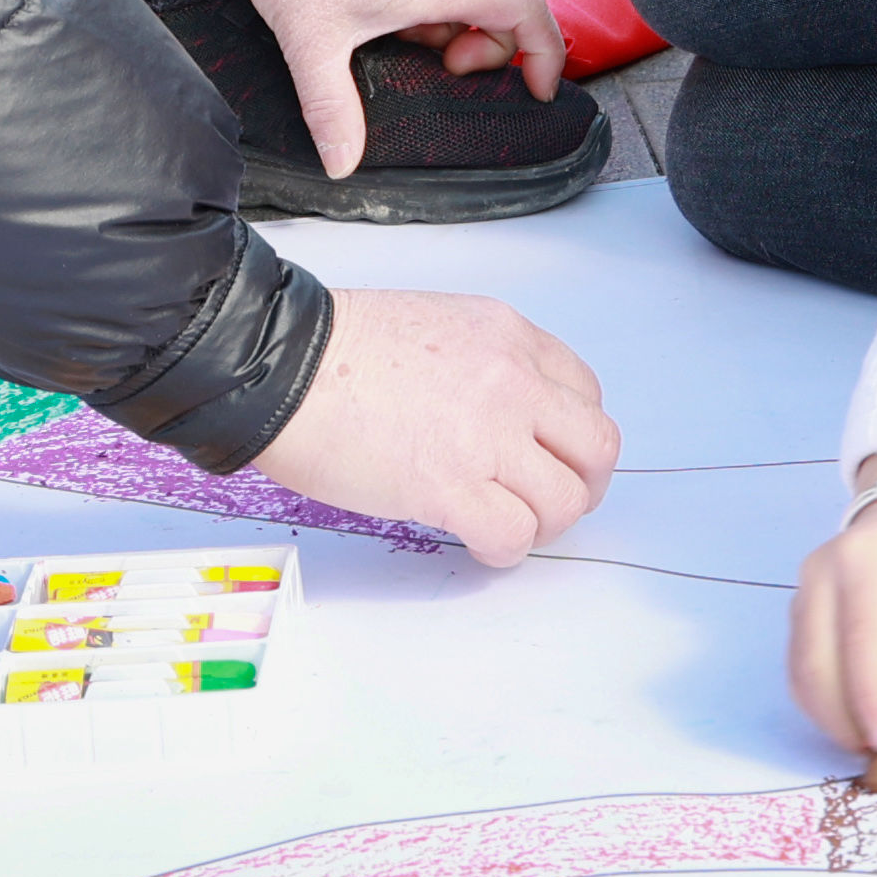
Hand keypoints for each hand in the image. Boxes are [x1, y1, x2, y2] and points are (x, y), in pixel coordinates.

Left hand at [224, 0, 564, 179]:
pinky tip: (394, 26)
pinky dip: (443, 9)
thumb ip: (331, 108)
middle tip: (461, 73)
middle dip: (509, 45)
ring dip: (468, 28)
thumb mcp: (310, 43)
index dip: (547, 52)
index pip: (527, 8)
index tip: (536, 88)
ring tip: (416, 51)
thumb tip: (341, 162)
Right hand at [251, 288, 616, 563]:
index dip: (572, 435)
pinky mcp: (450, 486)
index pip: (584, 393)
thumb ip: (484, 366)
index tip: (550, 456)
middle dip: (581, 484)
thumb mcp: (434, 326)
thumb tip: (502, 420)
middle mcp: (511, 382)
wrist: (279, 364)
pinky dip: (502, 550)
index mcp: (507, 337)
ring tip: (504, 523)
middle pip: (596, 447)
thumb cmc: (333, 350)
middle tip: (548, 500)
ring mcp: (486, 435)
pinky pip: (514, 535)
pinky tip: (473, 541)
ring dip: (542, 523)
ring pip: (565, 500)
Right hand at [786, 480, 876, 762]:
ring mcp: (802, 592)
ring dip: (832, 716)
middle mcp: (820, 572)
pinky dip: (823, 704)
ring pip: (802, 670)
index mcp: (863, 556)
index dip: (872, 693)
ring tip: (868, 741)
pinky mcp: (798, 614)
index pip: (861, 634)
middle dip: (846, 715)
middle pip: (818, 658)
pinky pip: (801, 669)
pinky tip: (851, 721)